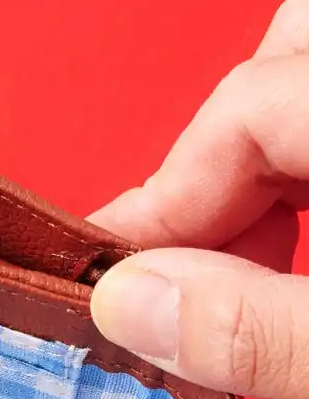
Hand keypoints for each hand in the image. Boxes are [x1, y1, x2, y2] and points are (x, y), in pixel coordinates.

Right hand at [88, 0, 308, 398]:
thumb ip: (260, 330)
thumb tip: (126, 304)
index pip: (250, 109)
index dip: (166, 197)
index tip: (109, 281)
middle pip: (279, 68)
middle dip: (210, 172)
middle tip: (183, 275)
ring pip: (302, 89)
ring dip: (250, 178)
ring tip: (237, 277)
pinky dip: (294, 181)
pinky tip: (291, 260)